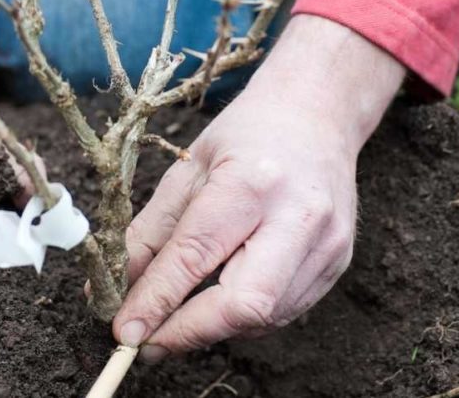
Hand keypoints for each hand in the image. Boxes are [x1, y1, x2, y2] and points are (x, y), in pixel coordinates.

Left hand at [113, 15, 405, 361]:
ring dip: (213, 328)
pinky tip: (221, 299)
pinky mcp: (338, 264)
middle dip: (189, 333)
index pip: (197, 256)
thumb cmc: (246, 136)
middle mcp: (298, 217)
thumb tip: (120, 292)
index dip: (156, 302)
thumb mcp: (186, 171)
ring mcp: (327, 245)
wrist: (317, 116)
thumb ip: (150, 233)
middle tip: (148, 342)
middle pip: (244, 305)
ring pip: (263, 318)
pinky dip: (242, 318)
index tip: (124, 331)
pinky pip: (282, 312)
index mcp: (252, 182)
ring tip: (179, 315)